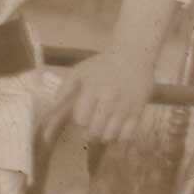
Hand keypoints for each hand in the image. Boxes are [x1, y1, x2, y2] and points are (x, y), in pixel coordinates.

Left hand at [40, 49, 154, 146]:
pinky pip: (127, 135)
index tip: (82, 116)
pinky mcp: (139, 110)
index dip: (79, 120)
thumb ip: (65, 87)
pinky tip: (116, 131)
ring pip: (110, 135)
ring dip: (103, 136)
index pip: (81, 118)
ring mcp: (125, 106)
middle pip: (95, 130)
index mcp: (92, 88)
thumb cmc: (103, 64)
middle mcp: (109, 98)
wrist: (134, 55)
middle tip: (90, 128)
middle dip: (89, 132)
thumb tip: (54, 105)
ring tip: (102, 129)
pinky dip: (119, 138)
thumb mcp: (80, 70)